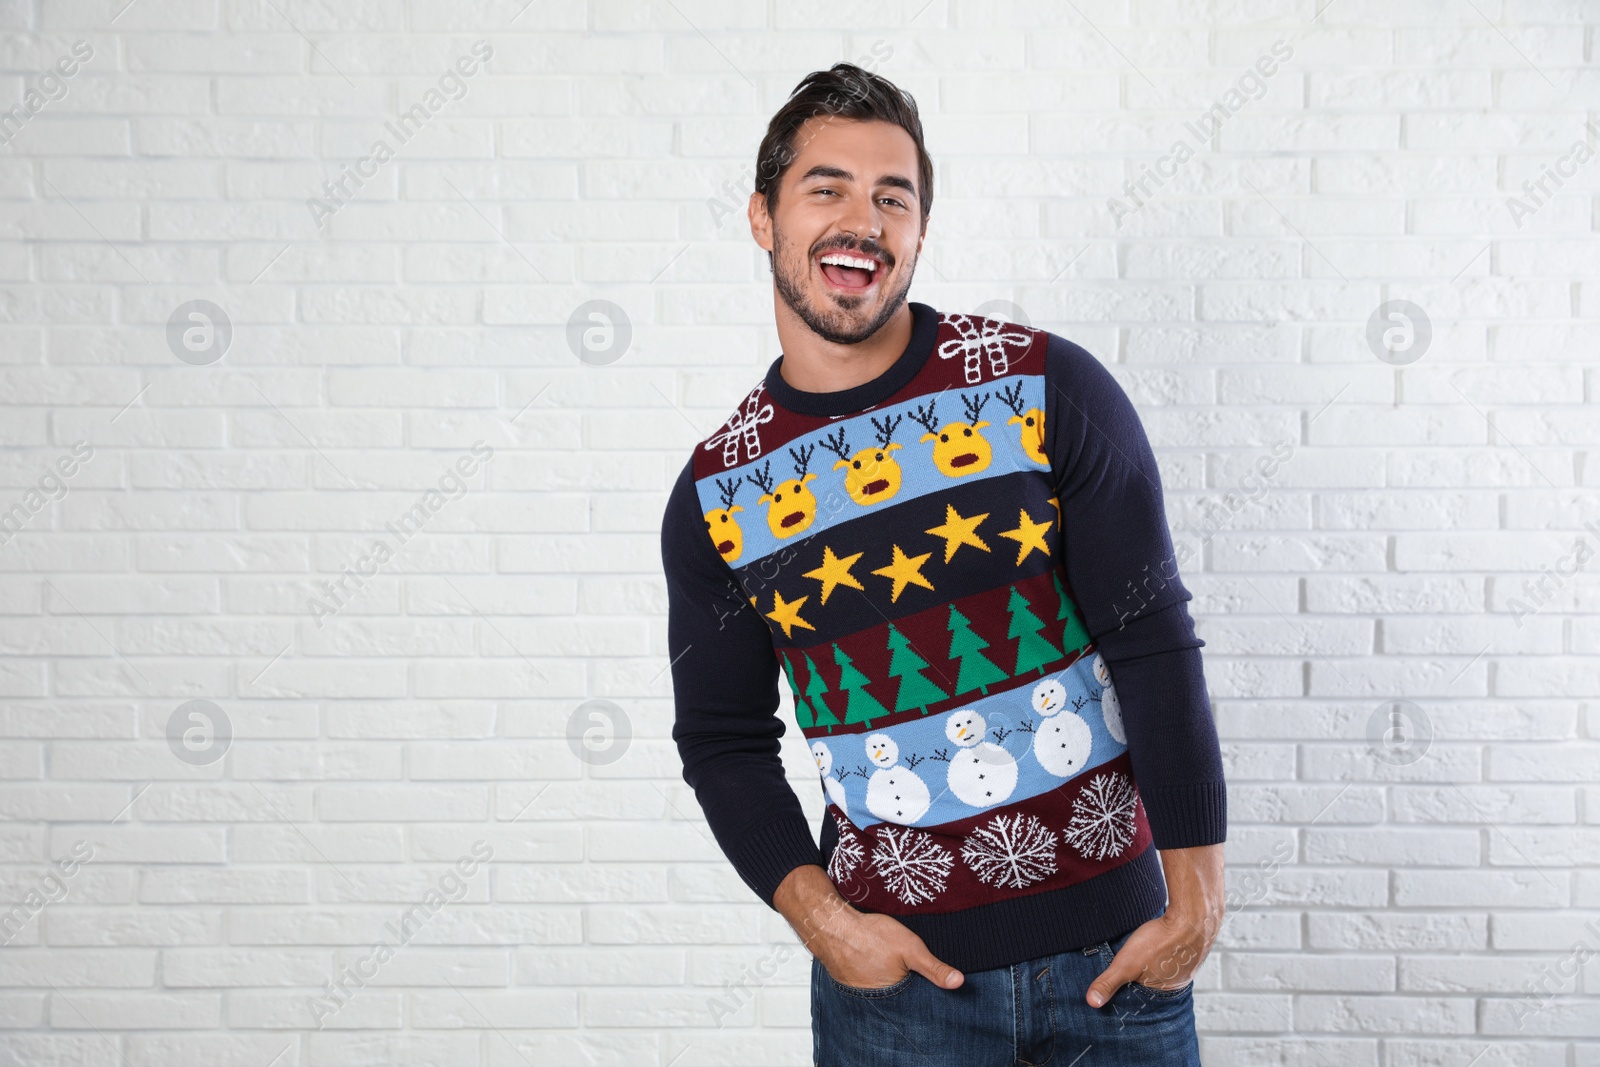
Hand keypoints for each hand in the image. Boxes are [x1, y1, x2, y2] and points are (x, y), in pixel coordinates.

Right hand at [774, 864, 963, 990]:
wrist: (832, 925)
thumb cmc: (870, 935)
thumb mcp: (910, 948)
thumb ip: (934, 967)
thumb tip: (959, 982)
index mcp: (893, 998)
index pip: (916, 1007)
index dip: (925, 998)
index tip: (933, 992)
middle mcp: (875, 1002)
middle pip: (899, 1001)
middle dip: (908, 993)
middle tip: (908, 974)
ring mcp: (860, 994)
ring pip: (882, 993)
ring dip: (889, 986)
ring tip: (890, 968)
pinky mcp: (849, 983)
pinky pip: (867, 985)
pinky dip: (873, 977)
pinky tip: (875, 964)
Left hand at [1086, 909, 1216, 1007]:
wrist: (1192, 916)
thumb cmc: (1159, 942)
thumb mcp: (1126, 964)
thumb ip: (1109, 982)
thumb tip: (1091, 1003)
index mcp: (1166, 989)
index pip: (1145, 993)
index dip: (1132, 984)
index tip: (1121, 975)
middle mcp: (1181, 979)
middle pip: (1156, 977)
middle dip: (1143, 971)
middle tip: (1133, 958)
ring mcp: (1189, 961)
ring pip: (1166, 962)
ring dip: (1156, 956)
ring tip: (1144, 948)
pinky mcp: (1193, 942)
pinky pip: (1176, 947)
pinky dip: (1166, 944)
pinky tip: (1160, 937)